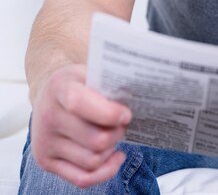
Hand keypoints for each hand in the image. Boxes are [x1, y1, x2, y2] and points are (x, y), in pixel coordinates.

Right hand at [31, 64, 131, 187]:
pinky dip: (105, 171)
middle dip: (117, 133)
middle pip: (95, 139)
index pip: (79, 104)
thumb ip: (108, 83)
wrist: (48, 95)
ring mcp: (44, 142)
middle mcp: (48, 116)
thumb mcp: (90, 72)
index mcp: (59, 88)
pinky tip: (116, 156)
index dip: (109, 113)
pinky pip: (81, 178)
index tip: (127, 114)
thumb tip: (138, 96)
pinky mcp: (46, 162)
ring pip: (92, 161)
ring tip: (115, 135)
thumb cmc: (78, 83)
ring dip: (111, 150)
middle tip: (123, 124)